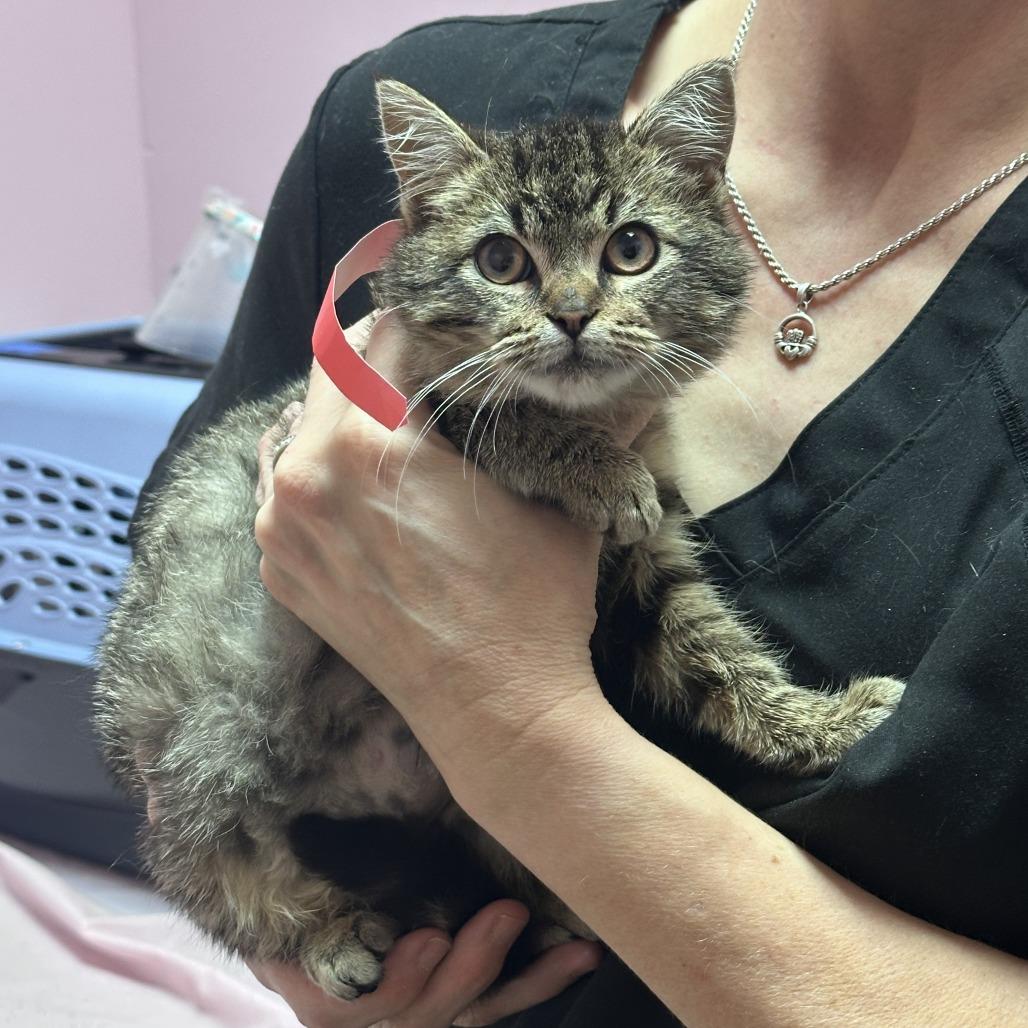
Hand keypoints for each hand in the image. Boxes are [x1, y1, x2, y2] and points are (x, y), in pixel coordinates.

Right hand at [141, 773, 600, 1026]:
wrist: (333, 856)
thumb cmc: (277, 837)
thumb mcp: (238, 833)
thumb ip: (208, 820)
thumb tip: (165, 783)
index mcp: (311, 968)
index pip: (342, 1006)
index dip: (381, 987)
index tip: (415, 943)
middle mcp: (366, 991)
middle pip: (414, 1012)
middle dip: (456, 974)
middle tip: (493, 920)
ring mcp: (418, 993)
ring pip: (464, 1009)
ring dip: (505, 976)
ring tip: (537, 933)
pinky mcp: (462, 978)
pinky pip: (504, 995)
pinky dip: (538, 978)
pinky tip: (574, 952)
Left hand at [254, 314, 643, 760]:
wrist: (495, 713)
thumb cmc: (530, 604)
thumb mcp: (558, 501)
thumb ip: (583, 423)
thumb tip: (638, 378)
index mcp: (370, 444)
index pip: (382, 339)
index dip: (424, 328)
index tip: (447, 334)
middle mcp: (305, 477)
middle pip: (330, 375)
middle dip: (379, 364)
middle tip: (424, 372)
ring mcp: (280, 528)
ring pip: (297, 428)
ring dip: (340, 415)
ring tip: (393, 429)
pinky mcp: (278, 569)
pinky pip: (280, 488)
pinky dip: (315, 472)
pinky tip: (361, 488)